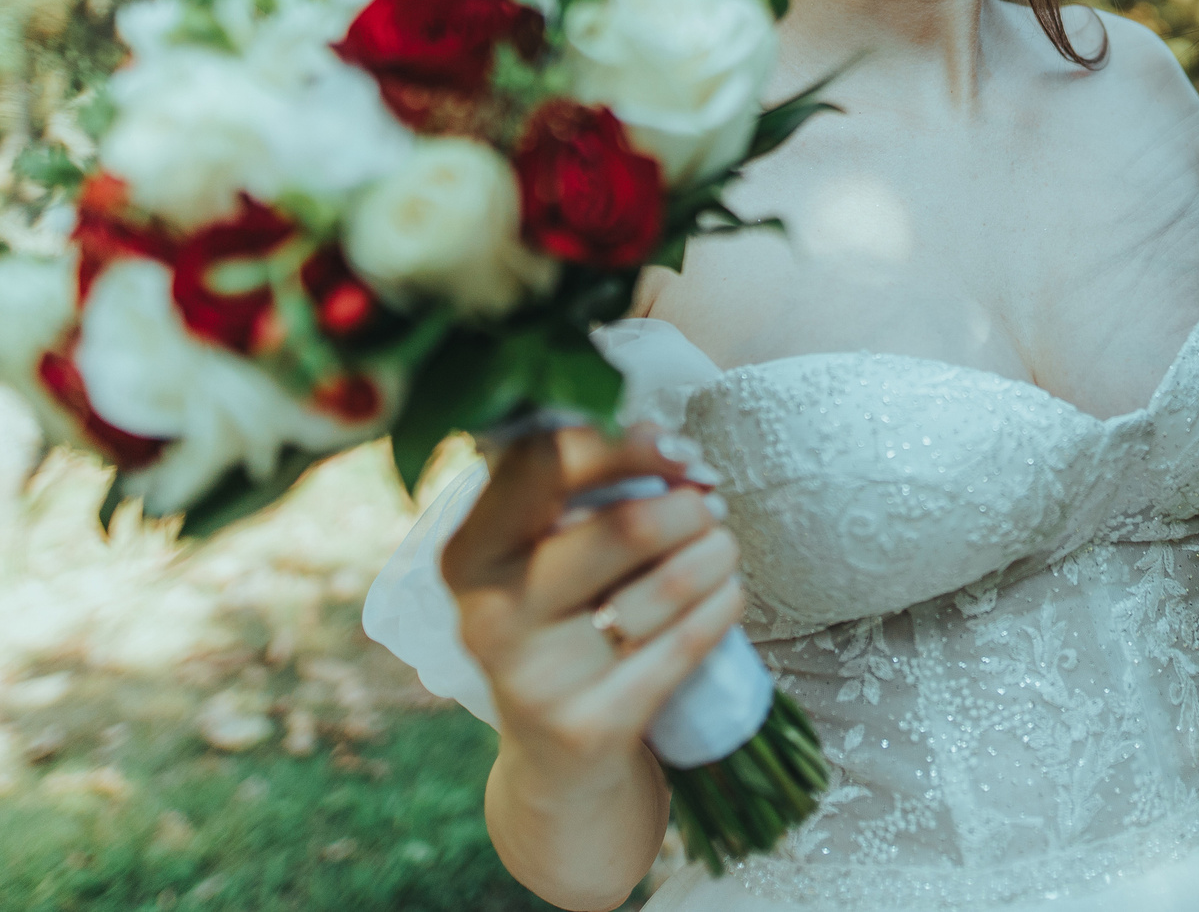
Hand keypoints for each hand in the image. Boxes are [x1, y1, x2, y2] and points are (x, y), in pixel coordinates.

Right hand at [443, 423, 743, 784]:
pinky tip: (728, 593)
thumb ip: (590, 493)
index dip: (624, 445)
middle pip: (619, 527)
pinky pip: (682, 645)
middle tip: (711, 503)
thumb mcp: (550, 559)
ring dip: (714, 554)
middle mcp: (488, 613)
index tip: (676, 446)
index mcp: (469, 553)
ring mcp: (534, 675)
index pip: (544, 465)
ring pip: (663, 585)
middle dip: (686, 507)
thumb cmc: (564, 628)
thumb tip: (658, 432)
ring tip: (723, 547)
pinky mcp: (587, 725)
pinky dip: (720, 607)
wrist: (556, 765)